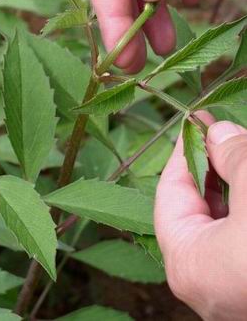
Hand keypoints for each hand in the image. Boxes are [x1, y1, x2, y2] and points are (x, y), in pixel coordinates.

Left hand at [155, 119, 246, 320]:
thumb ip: (232, 155)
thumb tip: (219, 134)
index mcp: (189, 265)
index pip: (171, 194)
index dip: (185, 152)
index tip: (196, 122)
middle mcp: (208, 284)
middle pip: (198, 209)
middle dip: (212, 166)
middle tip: (222, 132)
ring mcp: (236, 288)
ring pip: (225, 222)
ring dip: (234, 184)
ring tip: (241, 149)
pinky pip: (242, 238)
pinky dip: (245, 207)